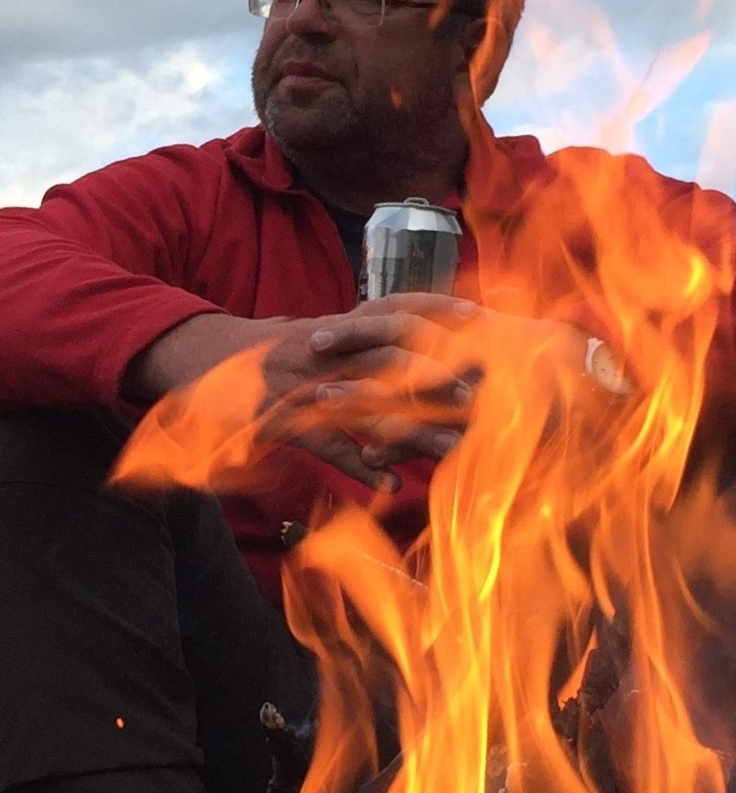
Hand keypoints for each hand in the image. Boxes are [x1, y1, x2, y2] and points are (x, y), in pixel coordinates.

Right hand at [258, 294, 480, 489]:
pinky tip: (391, 483)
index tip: (474, 316)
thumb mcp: (316, 331)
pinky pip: (330, 446)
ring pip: (367, 406)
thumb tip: (406, 325)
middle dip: (432, 376)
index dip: (432, 309)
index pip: (391, 309)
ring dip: (412, 430)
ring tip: (449, 449)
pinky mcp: (285, 421)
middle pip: (387, 359)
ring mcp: (305, 386)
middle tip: (470, 397)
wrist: (204, 360)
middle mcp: (326, 352)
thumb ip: (358, 332)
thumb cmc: (271, 351)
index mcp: (337, 328)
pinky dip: (361, 466)